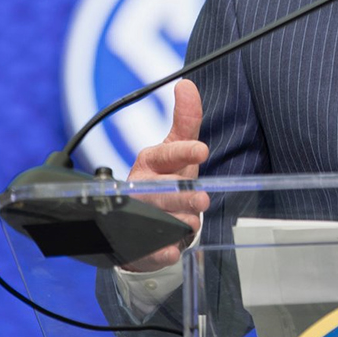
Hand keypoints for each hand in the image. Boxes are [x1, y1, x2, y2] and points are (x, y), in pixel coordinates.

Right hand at [120, 79, 210, 271]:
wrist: (139, 220)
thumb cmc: (165, 177)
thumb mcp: (176, 149)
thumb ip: (186, 120)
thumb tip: (187, 84)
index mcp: (149, 162)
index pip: (165, 154)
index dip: (182, 151)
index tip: (201, 150)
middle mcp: (140, 187)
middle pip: (161, 190)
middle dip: (182, 195)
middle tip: (202, 199)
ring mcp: (135, 216)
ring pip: (158, 219)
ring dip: (179, 222)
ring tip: (191, 223)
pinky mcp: (135, 244)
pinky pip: (149, 250)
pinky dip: (161, 252)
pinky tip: (172, 251)